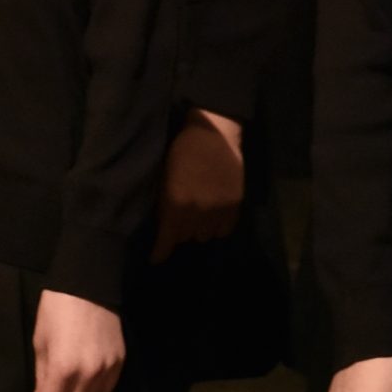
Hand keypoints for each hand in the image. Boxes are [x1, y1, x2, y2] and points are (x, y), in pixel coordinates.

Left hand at [23, 289, 123, 391]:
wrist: (88, 285)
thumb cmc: (56, 309)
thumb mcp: (41, 340)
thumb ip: (41, 374)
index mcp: (62, 369)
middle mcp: (87, 375)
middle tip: (50, 389)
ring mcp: (106, 369)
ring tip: (70, 380)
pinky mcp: (119, 362)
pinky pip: (106, 388)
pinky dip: (94, 387)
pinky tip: (87, 374)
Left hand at [151, 108, 244, 262]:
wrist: (214, 133)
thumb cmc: (182, 149)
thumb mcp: (165, 176)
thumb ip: (164, 203)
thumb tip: (163, 223)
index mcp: (176, 204)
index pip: (167, 240)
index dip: (160, 252)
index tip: (156, 258)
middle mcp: (197, 213)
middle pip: (186, 237)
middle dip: (179, 231)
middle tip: (177, 220)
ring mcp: (218, 211)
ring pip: (205, 235)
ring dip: (198, 228)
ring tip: (196, 216)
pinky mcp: (235, 206)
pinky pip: (224, 229)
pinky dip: (217, 226)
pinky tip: (213, 216)